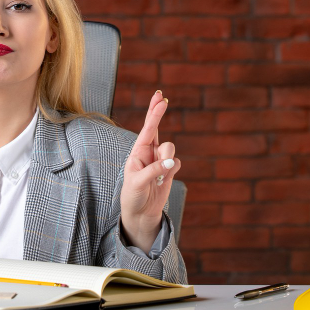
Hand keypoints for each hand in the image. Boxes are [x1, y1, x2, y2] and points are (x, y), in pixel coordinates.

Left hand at [120, 91, 179, 252]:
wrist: (140, 213)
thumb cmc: (132, 196)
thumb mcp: (138, 183)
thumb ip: (153, 170)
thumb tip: (171, 162)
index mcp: (137, 152)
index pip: (147, 129)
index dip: (154, 113)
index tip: (160, 99)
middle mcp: (149, 153)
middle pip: (157, 128)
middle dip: (158, 113)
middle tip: (162, 96)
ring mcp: (160, 160)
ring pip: (170, 148)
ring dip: (166, 159)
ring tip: (158, 176)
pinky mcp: (170, 170)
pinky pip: (177, 163)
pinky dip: (172, 171)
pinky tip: (163, 181)